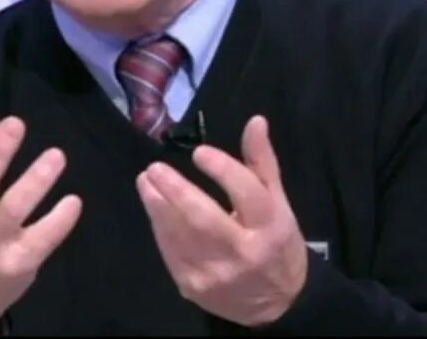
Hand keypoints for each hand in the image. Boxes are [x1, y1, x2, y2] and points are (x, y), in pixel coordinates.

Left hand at [136, 115, 307, 326]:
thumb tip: (255, 121)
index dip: (222, 170)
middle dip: (175, 191)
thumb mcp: (279, 203)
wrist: (276, 304)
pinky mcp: (193, 286)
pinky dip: (159, 227)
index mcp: (271, 227)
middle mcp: (243, 253)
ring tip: (146, 182)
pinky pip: (169, 251)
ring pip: (179, 235)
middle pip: (204, 218)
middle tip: (155, 168)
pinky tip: (153, 207)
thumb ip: (262, 163)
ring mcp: (215, 273)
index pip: (247, 194)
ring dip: (157, 206)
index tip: (199, 152)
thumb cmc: (277, 243)